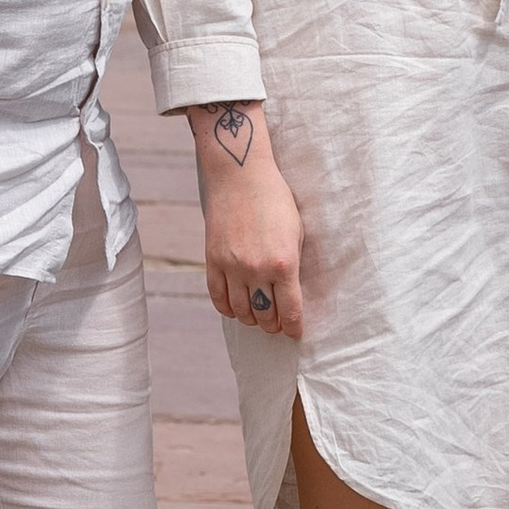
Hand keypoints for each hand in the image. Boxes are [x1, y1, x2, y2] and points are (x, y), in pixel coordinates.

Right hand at [189, 101, 303, 339]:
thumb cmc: (275, 199)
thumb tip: (292, 294)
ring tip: (258, 316)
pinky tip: (236, 308)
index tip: (296, 333)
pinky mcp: (212, 260)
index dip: (294, 328)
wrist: (240, 174)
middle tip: (277, 324)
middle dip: (273, 326)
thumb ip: (293, 265)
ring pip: (241, 311)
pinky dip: (227, 309)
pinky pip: (218, 297)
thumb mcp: (296, 231)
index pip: (291, 311)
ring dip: (251, 319)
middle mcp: (256, 269)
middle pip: (265, 316)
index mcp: (284, 263)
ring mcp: (231, 266)